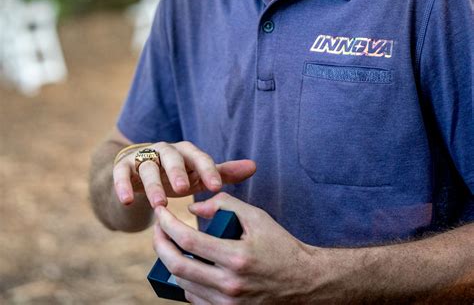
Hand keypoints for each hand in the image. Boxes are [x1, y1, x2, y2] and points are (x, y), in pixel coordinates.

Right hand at [113, 141, 255, 209]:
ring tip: (160, 205)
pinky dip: (123, 186)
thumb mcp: (197, 176)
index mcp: (186, 153)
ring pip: (148, 167)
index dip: (207, 171)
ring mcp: (143, 157)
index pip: (199, 158)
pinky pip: (122, 173)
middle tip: (184, 190)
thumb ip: (221, 173)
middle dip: (178, 172)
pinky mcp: (123, 166)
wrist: (136, 173)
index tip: (216, 188)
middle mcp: (165, 150)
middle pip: (172, 156)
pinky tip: (128, 201)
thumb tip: (254, 166)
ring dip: (153, 185)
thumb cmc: (174, 175)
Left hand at [153, 192, 316, 303]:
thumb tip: (194, 208)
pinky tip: (189, 266)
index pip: (188, 241)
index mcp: (236, 257)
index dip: (168, 225)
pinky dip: (186, 282)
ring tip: (171, 245)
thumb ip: (225, 205)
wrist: (302, 282)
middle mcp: (229, 285)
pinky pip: (195, 300)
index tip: (161, 213)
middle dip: (160, 245)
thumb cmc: (279, 246)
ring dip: (171, 263)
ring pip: (183, 285)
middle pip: (178, 267)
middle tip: (157, 230)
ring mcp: (227, 304)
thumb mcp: (256, 217)